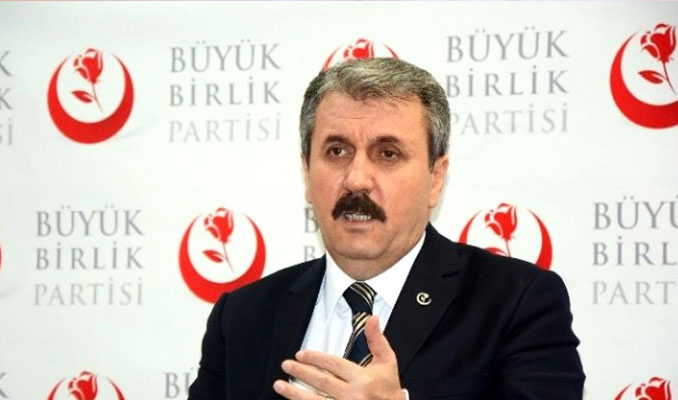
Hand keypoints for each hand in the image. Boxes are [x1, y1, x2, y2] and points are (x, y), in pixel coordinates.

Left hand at [273, 315, 404, 399]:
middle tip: (286, 365)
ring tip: (279, 385)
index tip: (300, 355)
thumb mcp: (387, 363)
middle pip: (321, 382)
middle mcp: (353, 396)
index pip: (333, 365)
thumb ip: (377, 340)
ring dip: (294, 393)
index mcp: (363, 379)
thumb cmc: (389, 390)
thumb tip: (372, 317)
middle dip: (300, 372)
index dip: (315, 358)